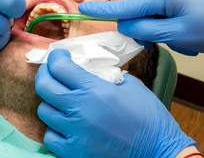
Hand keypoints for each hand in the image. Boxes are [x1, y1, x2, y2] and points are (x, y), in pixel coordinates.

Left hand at [35, 50, 194, 157]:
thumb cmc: (149, 118)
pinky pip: (50, 136)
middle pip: (44, 86)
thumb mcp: (130, 85)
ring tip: (62, 99)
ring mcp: (74, 133)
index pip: (60, 67)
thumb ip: (105, 75)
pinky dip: (55, 128)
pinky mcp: (73, 153)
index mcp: (95, 90)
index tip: (59, 56)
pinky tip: (66, 124)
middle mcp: (80, 110)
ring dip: (51, 102)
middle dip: (45, 74)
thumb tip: (87, 69)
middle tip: (52, 72)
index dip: (55, 57)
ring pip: (44, 111)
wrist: (159, 153)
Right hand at [80, 0, 203, 54]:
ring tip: (185, 41)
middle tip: (169, 43)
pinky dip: (168, 25)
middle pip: (138, 10)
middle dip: (145, 28)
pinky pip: (162, 10)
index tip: (81, 9)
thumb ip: (146, 30)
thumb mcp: (178, 35)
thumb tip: (125, 25)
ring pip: (150, 13)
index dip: (103, 10)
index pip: (126, 5)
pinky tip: (187, 36)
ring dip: (160, 29)